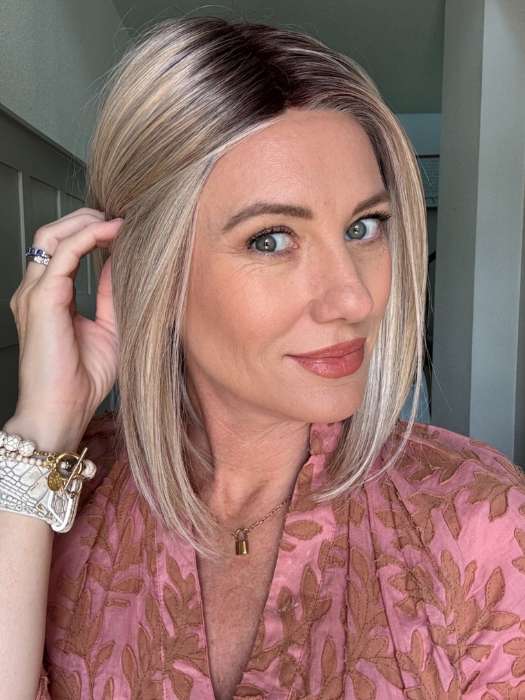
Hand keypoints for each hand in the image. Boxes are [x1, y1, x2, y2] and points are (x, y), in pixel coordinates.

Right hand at [7, 208, 123, 443]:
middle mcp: (35, 290)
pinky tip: (114, 234)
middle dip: (86, 218)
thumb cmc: (83, 380)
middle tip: (121, 217)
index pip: (62, 250)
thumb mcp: (108, 328)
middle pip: (52, 234)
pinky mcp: (42, 299)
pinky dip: (89, 237)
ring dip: (87, 222)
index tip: (124, 228)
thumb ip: (111, 294)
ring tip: (118, 221)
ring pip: (53, 236)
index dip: (91, 233)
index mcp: (48, 297)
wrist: (63, 411)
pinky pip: (64, 253)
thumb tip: (122, 263)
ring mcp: (34, 293)